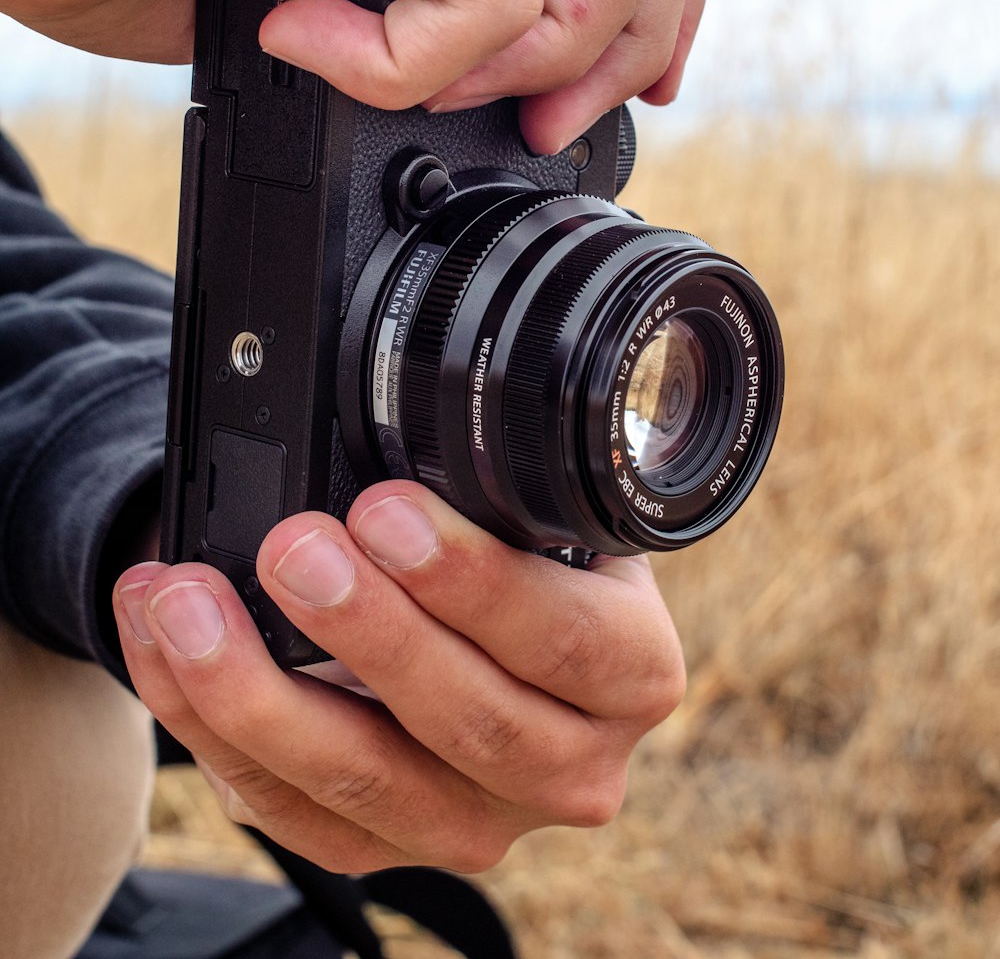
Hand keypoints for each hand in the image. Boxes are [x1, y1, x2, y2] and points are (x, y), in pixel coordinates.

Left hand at [113, 480, 684, 872]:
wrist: (491, 630)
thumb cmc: (520, 551)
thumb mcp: (547, 515)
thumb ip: (510, 495)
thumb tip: (416, 432)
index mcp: (629, 673)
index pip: (569, 641)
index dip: (474, 582)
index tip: (383, 510)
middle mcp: (570, 764)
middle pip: (470, 721)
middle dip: (366, 630)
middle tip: (291, 546)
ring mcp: (476, 819)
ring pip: (365, 782)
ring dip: (257, 689)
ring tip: (184, 599)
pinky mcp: (385, 847)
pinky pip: (288, 809)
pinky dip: (208, 723)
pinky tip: (159, 644)